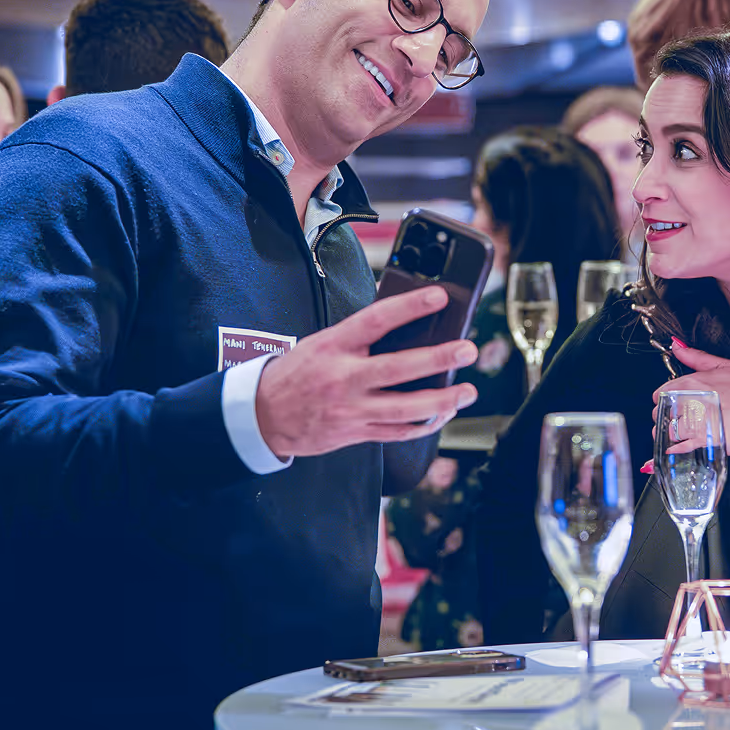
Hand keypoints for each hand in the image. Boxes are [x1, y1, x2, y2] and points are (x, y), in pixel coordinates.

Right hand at [255, 286, 478, 457]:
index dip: (409, 306)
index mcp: (334, 346)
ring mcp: (351, 409)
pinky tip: (443, 414)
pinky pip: (397, 433)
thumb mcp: (322, 342)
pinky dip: (424, 425)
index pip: (376, 320)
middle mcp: (344, 378)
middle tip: (467, 350)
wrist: (262, 415)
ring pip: (405, 409)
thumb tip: (405, 322)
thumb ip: (359, 336)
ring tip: (467, 391)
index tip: (438, 297)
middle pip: (398, 369)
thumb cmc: (296, 373)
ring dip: (442, 401)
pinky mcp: (355, 433)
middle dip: (438, 359)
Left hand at [652, 344, 729, 456]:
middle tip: (677, 418)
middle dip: (666, 416)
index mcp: (692, 382)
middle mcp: (690, 401)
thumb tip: (677, 347)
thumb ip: (697, 357)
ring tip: (679, 434)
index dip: (664, 399)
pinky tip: (678, 448)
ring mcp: (696, 422)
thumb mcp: (726, 366)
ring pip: (668, 430)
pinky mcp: (704, 440)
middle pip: (661, 412)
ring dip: (670, 433)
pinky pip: (679, 447)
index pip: (661, 392)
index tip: (672, 403)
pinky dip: (676, 449)